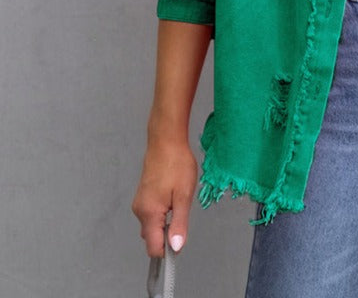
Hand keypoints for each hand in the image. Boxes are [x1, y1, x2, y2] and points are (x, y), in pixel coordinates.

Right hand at [131, 139, 197, 256]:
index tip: (180, 242)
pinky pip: (152, 213)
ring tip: (179, 199)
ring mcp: (139, 203)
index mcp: (149, 213)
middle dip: (168, 233)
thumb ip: (179, 224)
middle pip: (152, 237)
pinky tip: (173, 195)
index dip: (168, 250)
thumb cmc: (176, 164)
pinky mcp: (142, 196)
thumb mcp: (184, 196)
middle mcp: (140, 211)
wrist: (166, 141)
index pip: (153, 248)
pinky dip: (162, 212)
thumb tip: (176, 247)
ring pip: (152, 225)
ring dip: (166, 221)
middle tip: (183, 212)